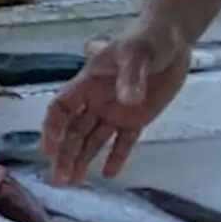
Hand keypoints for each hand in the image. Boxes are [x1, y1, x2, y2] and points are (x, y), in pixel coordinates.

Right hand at [40, 21, 191, 184]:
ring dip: (82, 159)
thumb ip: (131, 77)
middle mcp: (95, 101)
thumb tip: (127, 102)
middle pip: (73, 131)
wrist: (172, 40)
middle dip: (64, 154)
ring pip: (92, 139)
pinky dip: (116, 156)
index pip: (62, 108)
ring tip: (74, 182)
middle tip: (60, 179)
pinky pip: (123, 141)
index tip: (48, 148)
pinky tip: (109, 174)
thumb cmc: (148, 40)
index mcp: (88, 83)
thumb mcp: (138, 53)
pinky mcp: (135, 119)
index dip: (52, 127)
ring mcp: (114, 112)